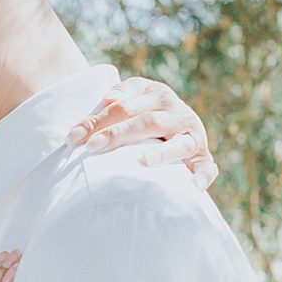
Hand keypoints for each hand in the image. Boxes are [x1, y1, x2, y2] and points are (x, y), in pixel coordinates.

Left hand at [66, 77, 218, 190]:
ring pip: (179, 144)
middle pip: (148, 122)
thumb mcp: (130, 98)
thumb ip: (120, 97)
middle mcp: (177, 113)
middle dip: (118, 134)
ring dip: (161, 153)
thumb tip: (108, 98)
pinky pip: (207, 167)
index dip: (98, 120)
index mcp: (157, 95)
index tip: (73, 137)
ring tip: (143, 161)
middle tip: (93, 147)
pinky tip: (194, 187)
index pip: (124, 106)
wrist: (174, 119)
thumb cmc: (141, 112)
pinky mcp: (202, 156)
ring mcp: (192, 135)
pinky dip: (203, 176)